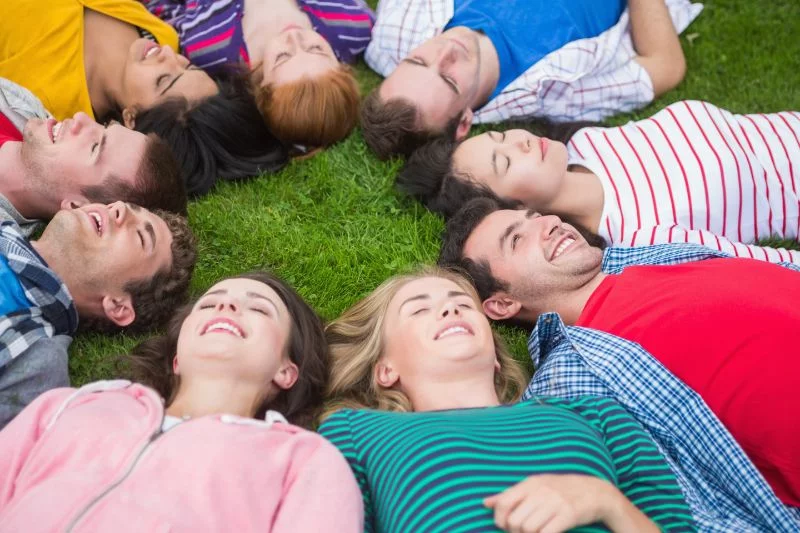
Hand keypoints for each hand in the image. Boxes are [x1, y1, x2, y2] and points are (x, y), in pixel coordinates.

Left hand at [484, 474, 618, 532]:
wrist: (594, 491)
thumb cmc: (560, 490)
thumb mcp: (534, 486)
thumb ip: (509, 494)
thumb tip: (485, 503)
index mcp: (530, 483)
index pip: (504, 502)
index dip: (500, 519)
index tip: (504, 526)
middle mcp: (541, 491)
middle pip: (515, 520)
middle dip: (516, 531)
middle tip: (523, 531)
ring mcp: (555, 502)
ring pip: (529, 529)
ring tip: (536, 532)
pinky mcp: (568, 515)